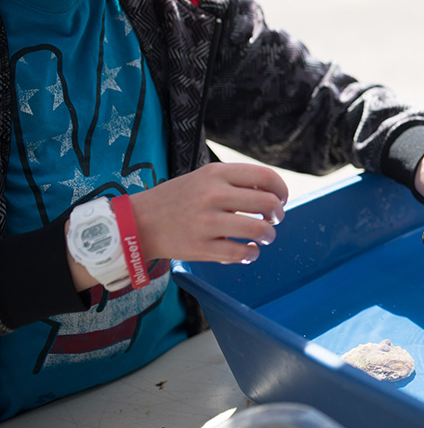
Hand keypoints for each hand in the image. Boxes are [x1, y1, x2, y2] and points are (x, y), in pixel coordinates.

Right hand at [130, 162, 287, 265]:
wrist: (137, 222)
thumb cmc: (178, 199)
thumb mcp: (204, 177)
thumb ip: (236, 181)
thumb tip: (274, 191)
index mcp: (215, 173)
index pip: (265, 176)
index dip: (281, 190)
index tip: (281, 199)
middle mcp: (212, 195)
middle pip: (268, 203)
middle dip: (278, 214)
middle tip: (273, 219)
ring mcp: (206, 222)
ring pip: (259, 229)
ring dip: (269, 235)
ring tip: (265, 237)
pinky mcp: (200, 247)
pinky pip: (241, 253)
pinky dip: (252, 253)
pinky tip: (248, 251)